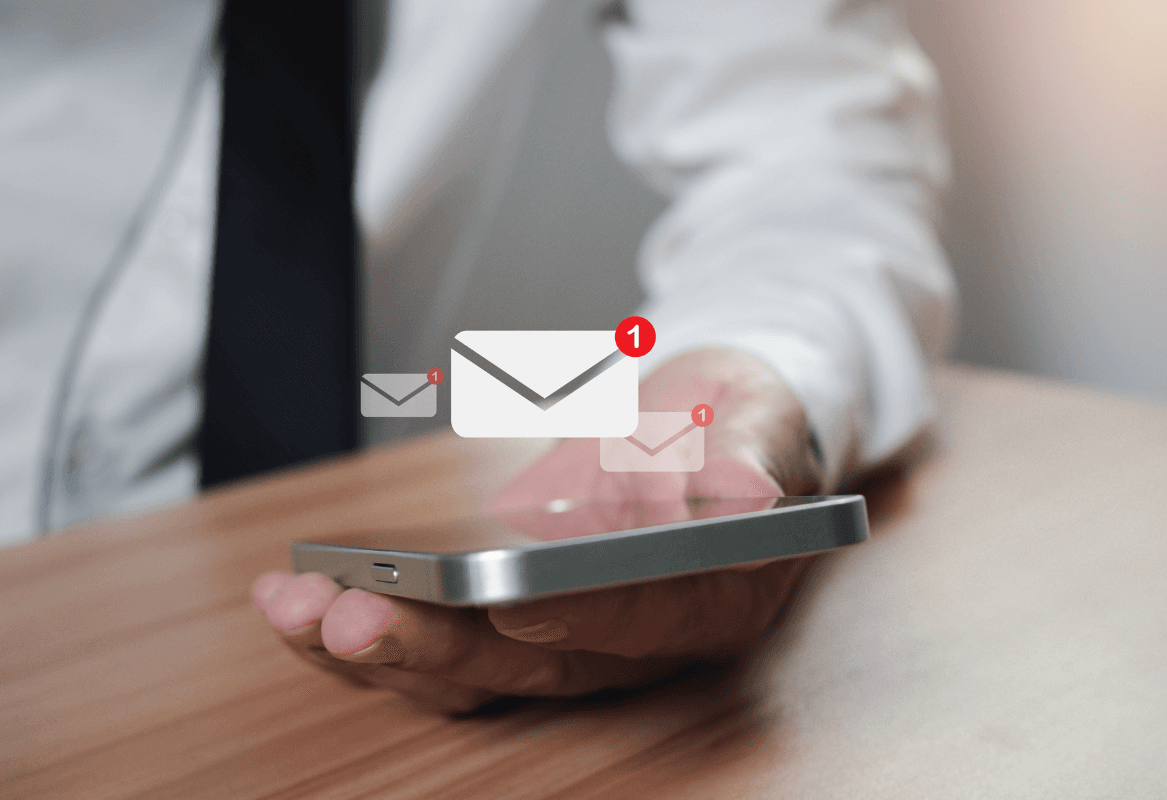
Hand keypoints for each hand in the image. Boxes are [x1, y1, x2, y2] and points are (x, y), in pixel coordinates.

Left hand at [252, 348, 823, 713]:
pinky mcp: (517, 620)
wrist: (705, 431)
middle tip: (349, 613)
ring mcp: (570, 634)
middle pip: (531, 661)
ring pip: (468, 669)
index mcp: (710, 600)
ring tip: (294, 605)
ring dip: (377, 647)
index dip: (577, 616)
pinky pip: (440, 643)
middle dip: (434, 643)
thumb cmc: (741, 428)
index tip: (509, 602)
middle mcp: (634, 639)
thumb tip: (742, 495)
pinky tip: (302, 600)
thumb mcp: (763, 419)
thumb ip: (753, 456)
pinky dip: (369, 627)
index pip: (643, 620)